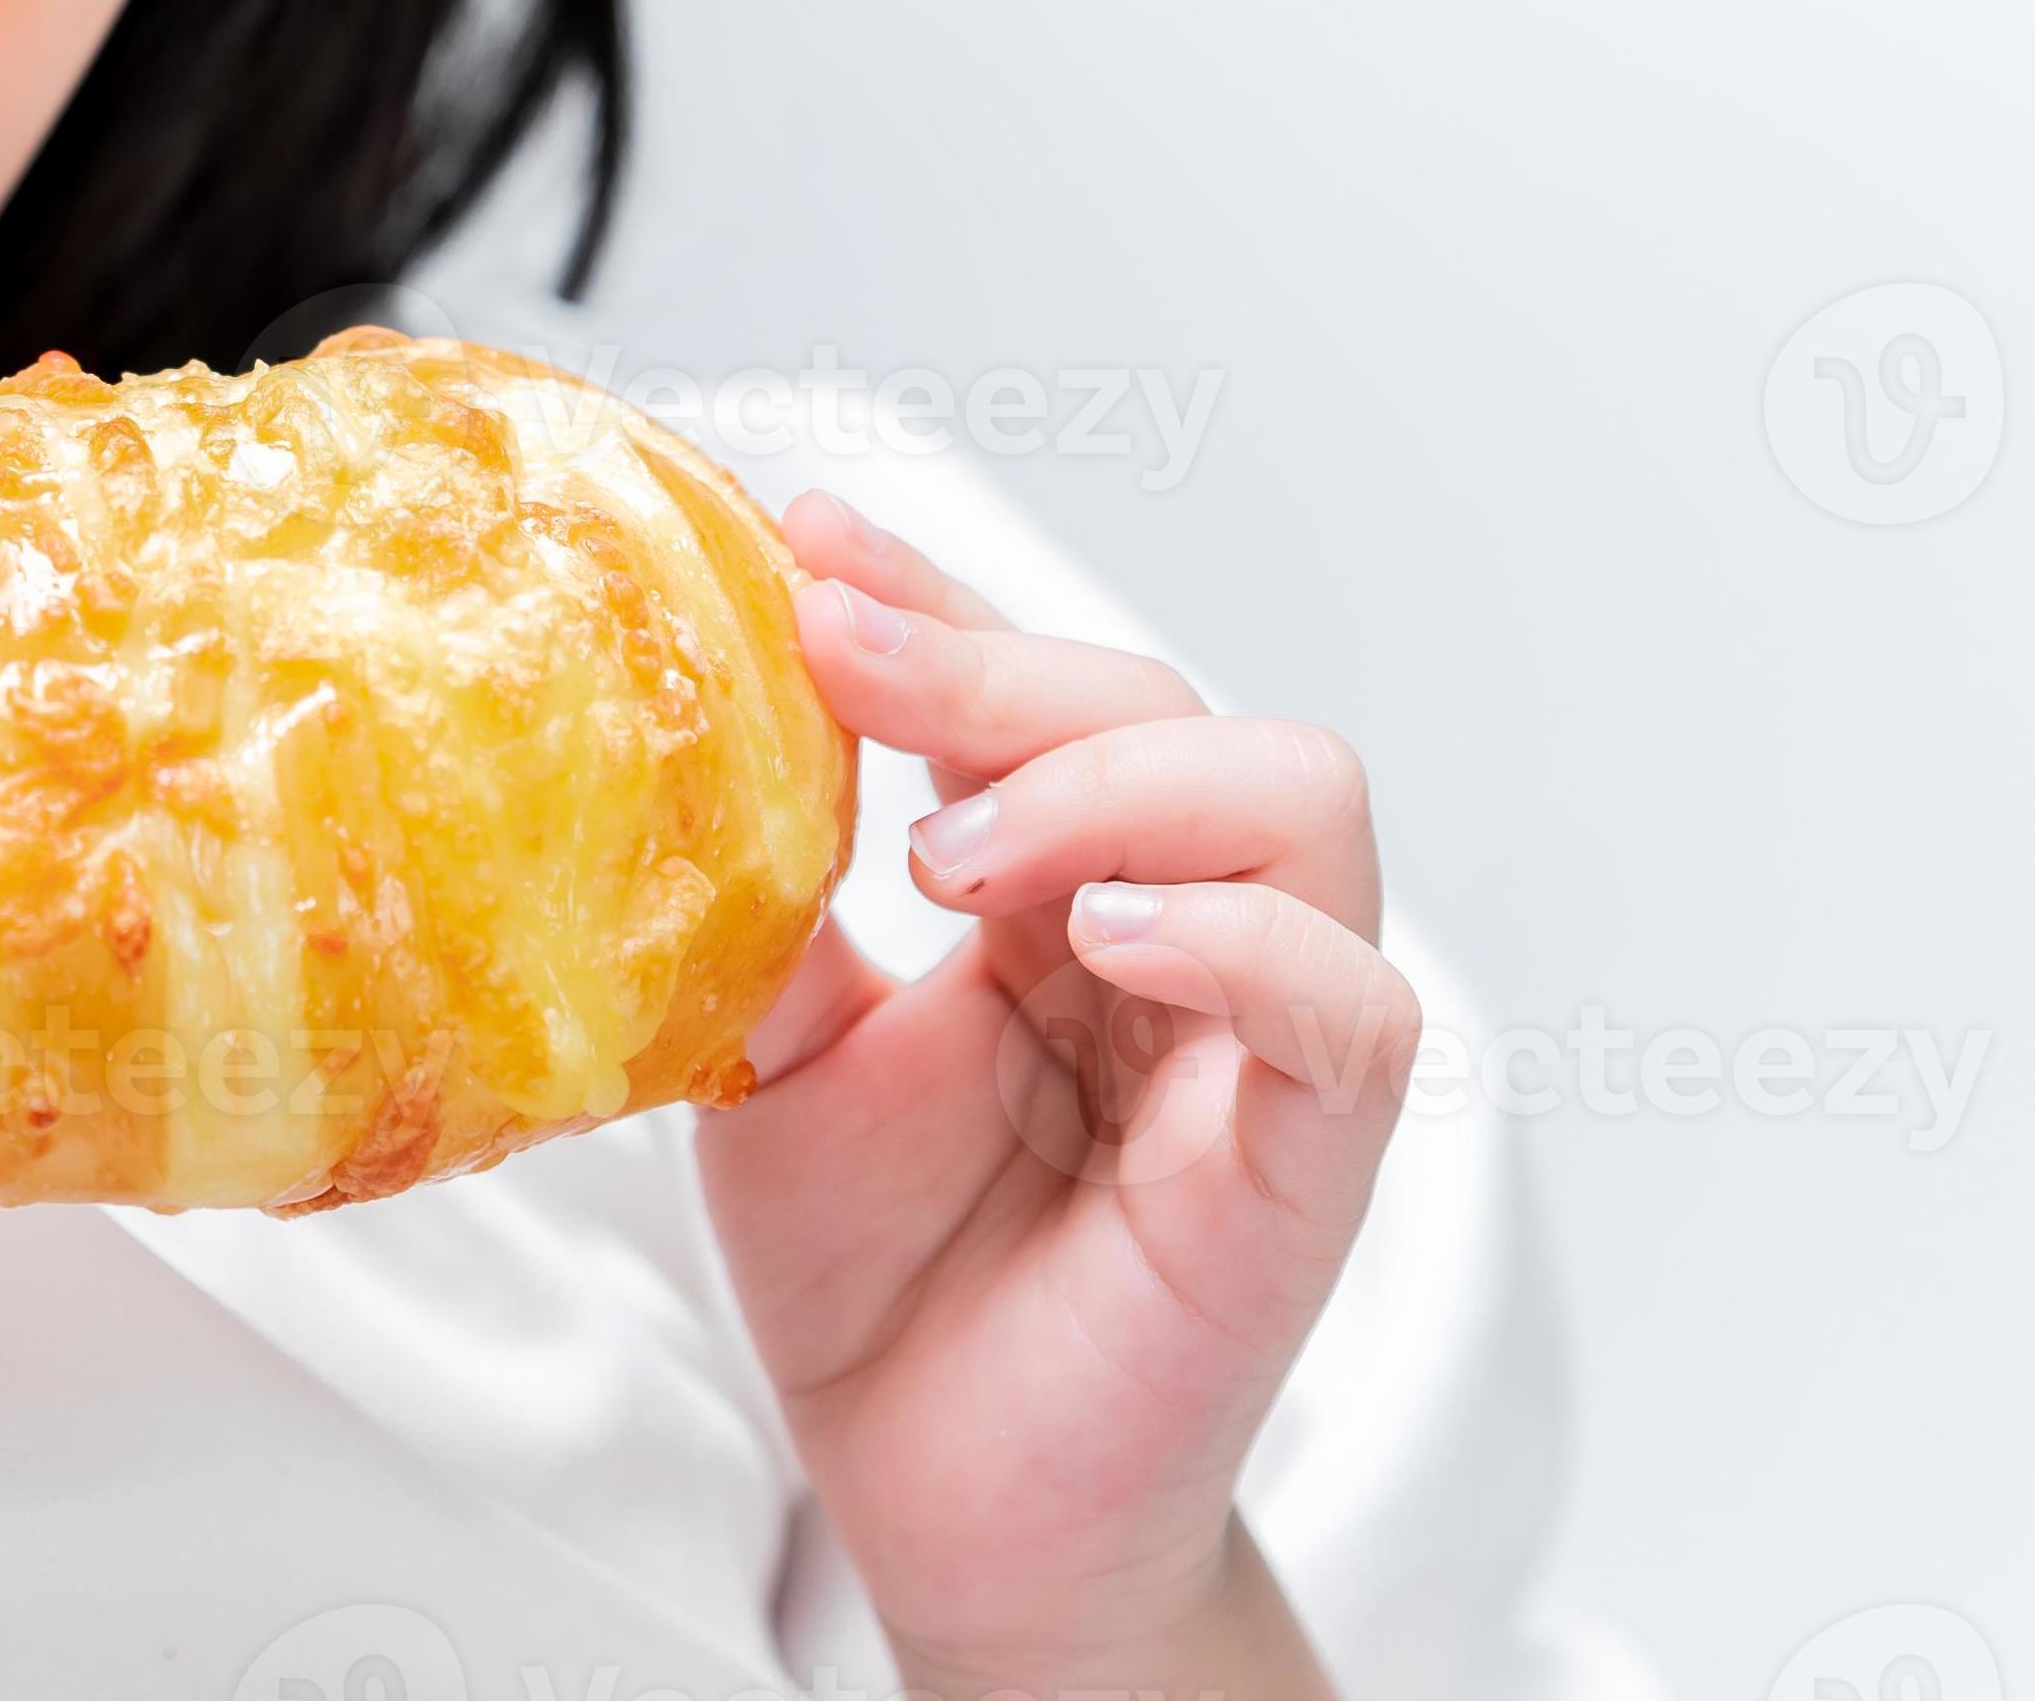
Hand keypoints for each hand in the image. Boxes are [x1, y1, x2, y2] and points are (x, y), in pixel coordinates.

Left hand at [701, 494, 1417, 1700]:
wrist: (933, 1495)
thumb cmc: (886, 1283)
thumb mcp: (776, 1060)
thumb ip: (765, 913)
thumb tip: (687, 758)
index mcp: (1062, 887)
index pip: (1037, 688)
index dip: (932, 600)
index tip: (800, 540)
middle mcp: (1182, 931)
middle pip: (1166, 703)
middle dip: (994, 665)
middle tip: (845, 668)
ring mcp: (1263, 1033)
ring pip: (1295, 799)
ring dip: (1115, 785)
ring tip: (955, 859)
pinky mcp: (1310, 1156)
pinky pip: (1347, 1004)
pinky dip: (1241, 942)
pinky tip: (1108, 941)